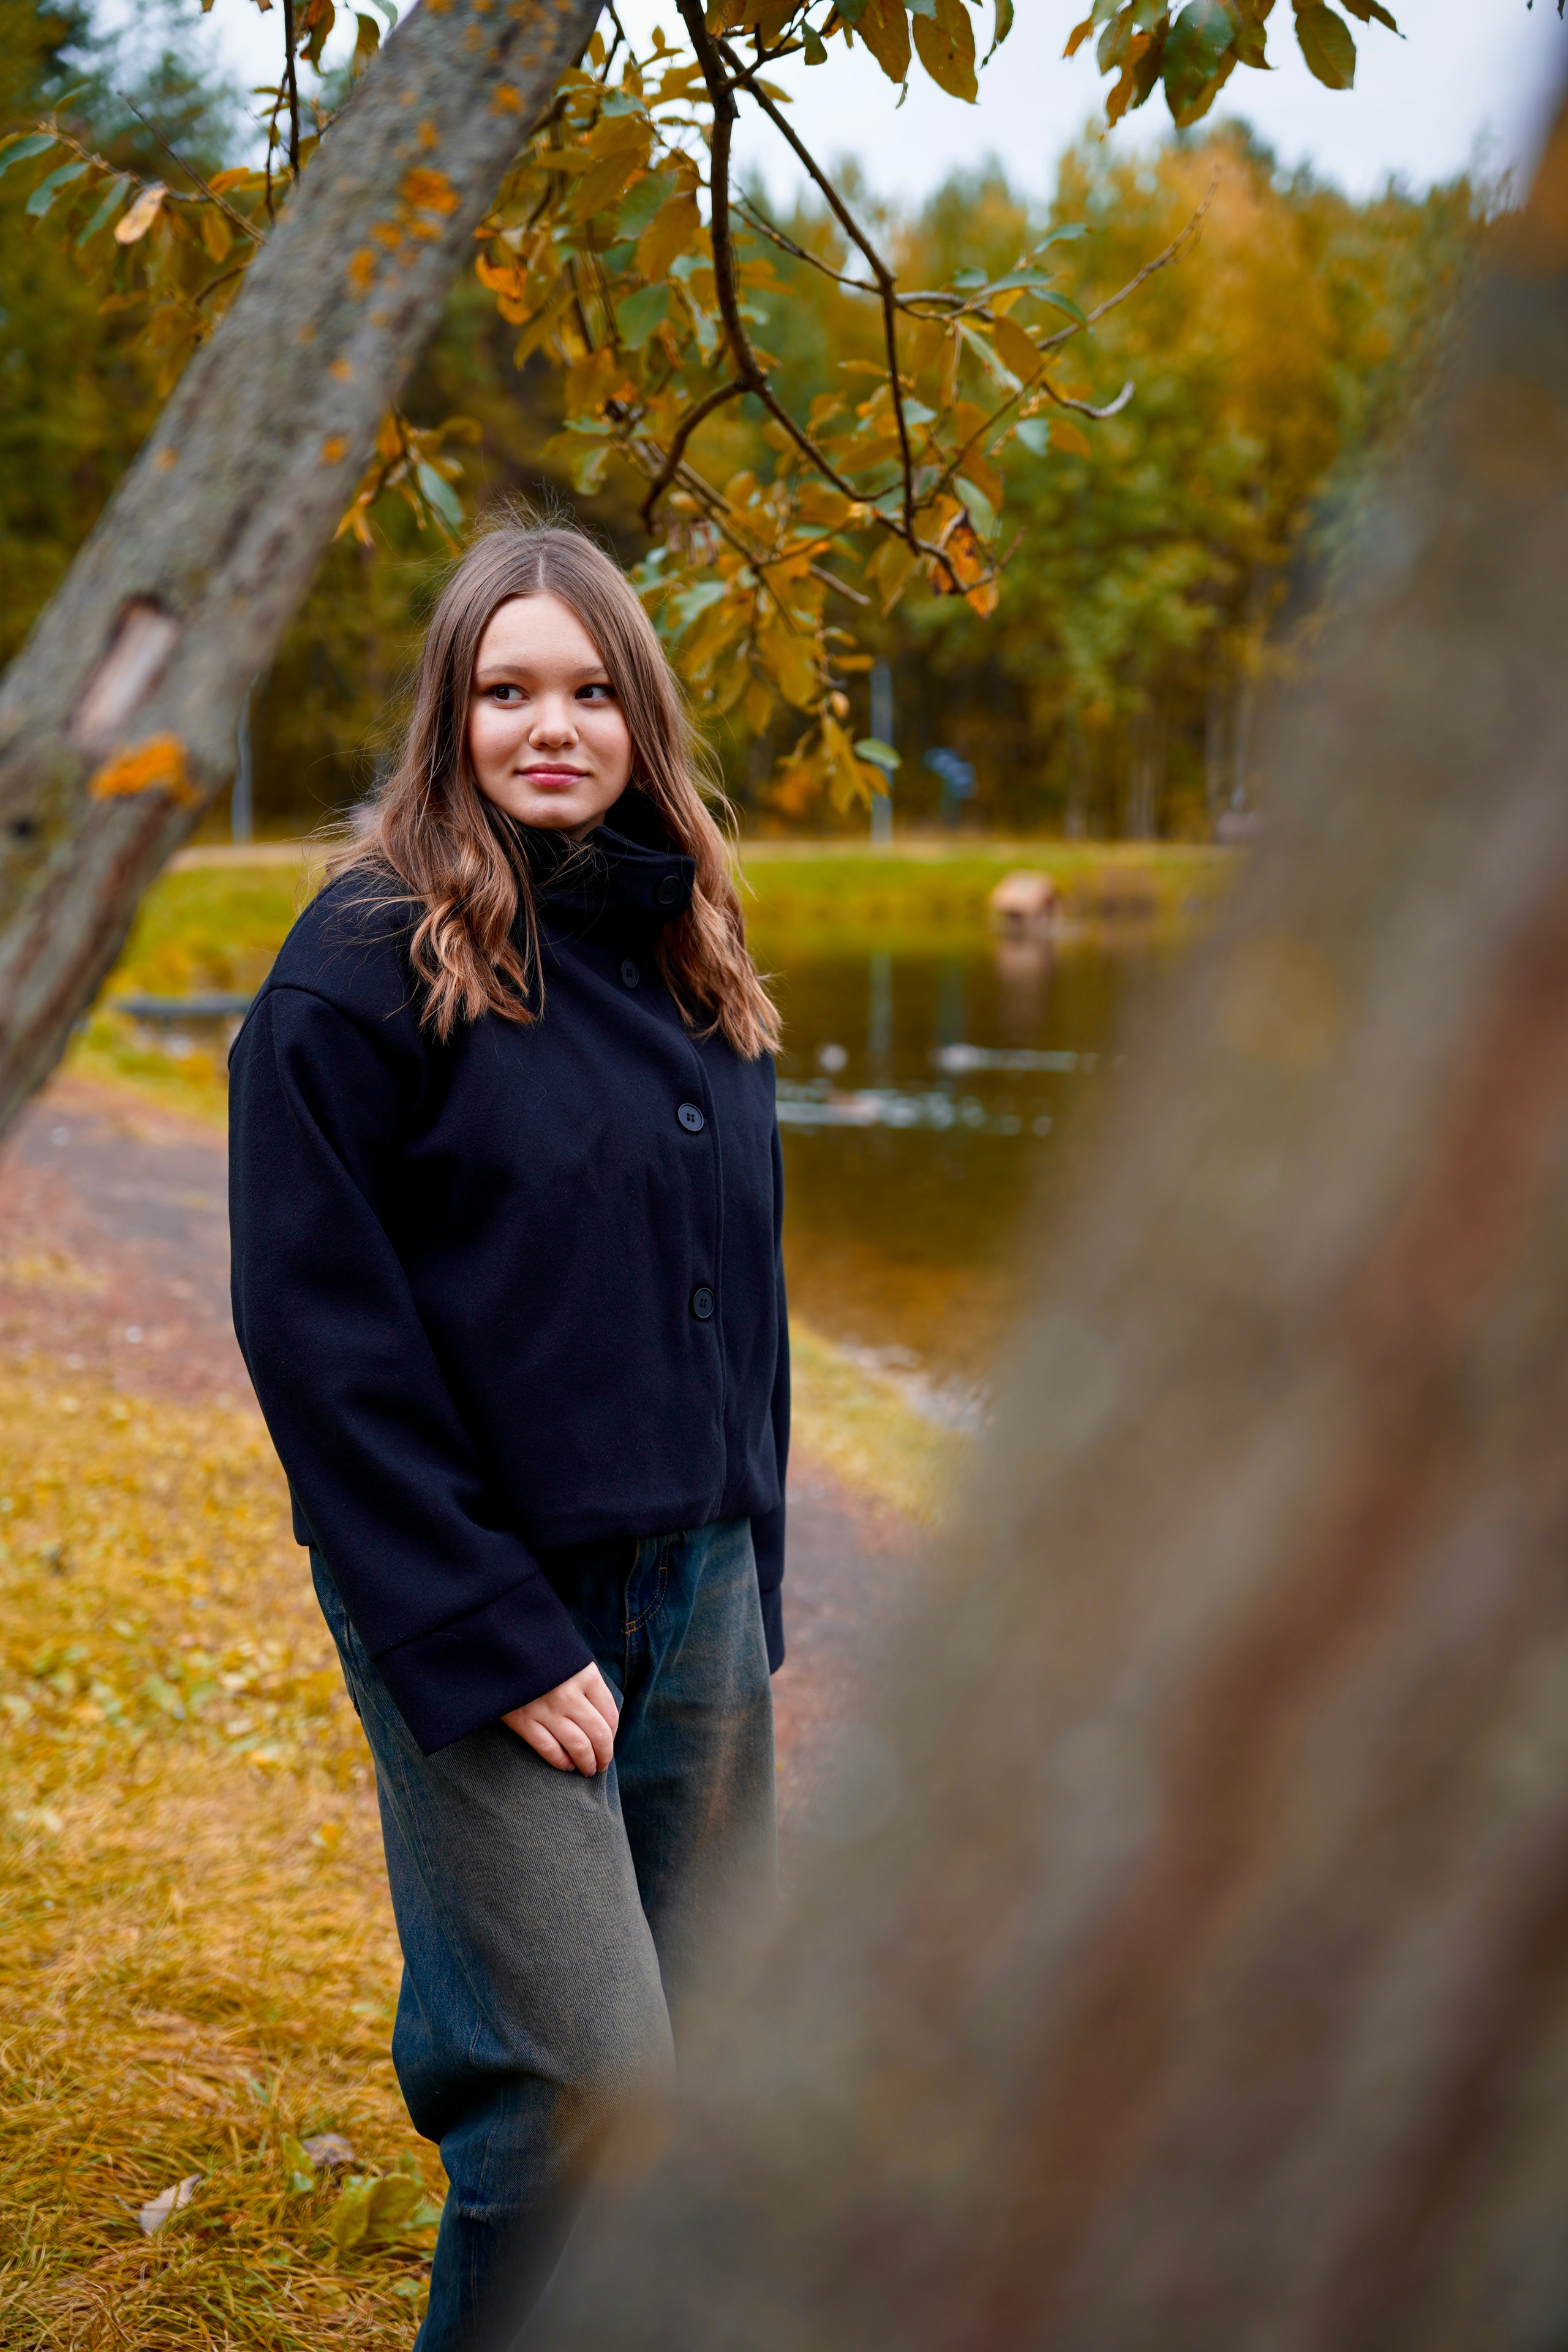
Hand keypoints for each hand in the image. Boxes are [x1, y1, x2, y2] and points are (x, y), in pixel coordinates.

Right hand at [503, 1663, 618, 1775]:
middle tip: (602, 1764)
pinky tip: (567, 1765)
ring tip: (588, 1769)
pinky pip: (549, 1750)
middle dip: (604, 1755)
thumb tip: (601, 1719)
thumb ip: (587, 1684)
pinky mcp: (522, 1720)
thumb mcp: (572, 1659)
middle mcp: (570, 1694)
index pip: (610, 1714)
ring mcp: (546, 1709)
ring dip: (587, 1763)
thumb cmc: (542, 1652)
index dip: (613, 1734)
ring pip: (578, 1747)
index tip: (609, 1742)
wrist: (501, 1645)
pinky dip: (562, 1762)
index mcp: (586, 1675)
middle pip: (598, 1735)